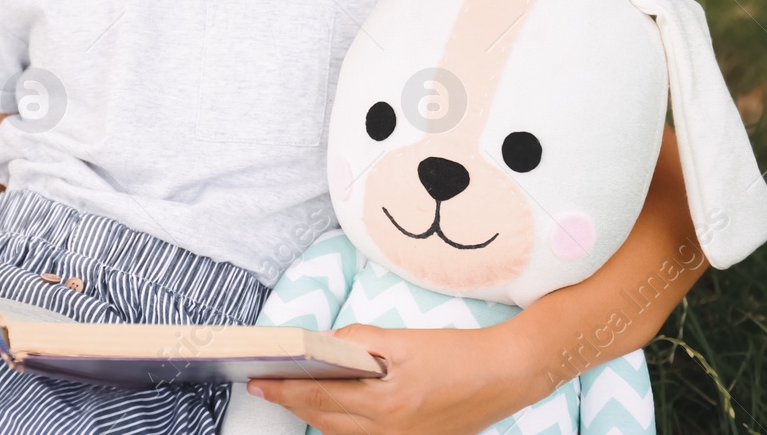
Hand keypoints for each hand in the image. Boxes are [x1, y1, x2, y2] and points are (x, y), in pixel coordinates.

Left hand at [246, 324, 548, 434]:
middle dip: (292, 403)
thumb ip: (360, 342)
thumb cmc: (459, 354)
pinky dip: (342, 426)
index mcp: (386, 403)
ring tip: (293, 396)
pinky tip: (334, 410)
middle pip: (325, 421)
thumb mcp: (405, 340)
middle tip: (264, 387)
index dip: (284, 389)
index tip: (259, 380)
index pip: (320, 397)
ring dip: (314, 416)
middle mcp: (390, 432)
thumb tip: (324, 344)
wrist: (506, 375)